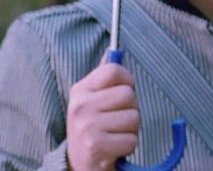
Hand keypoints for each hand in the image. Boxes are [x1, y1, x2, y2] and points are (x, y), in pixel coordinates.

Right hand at [66, 53, 139, 170]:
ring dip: (131, 130)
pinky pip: (131, 140)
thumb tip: (115, 51)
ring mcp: (87, 126)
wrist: (79, 166)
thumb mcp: (91, 101)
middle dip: (131, 109)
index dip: (128, 79)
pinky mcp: (96, 146)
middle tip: (117, 121)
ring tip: (115, 135)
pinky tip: (114, 149)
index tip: (126, 90)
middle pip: (128, 94)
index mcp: (80, 90)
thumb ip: (103, 78)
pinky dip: (128, 147)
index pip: (113, 70)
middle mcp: (80, 106)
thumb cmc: (92, 130)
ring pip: (133, 117)